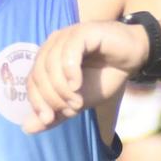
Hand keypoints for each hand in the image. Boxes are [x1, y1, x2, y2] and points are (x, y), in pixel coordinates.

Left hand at [21, 19, 149, 134]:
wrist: (133, 59)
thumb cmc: (105, 76)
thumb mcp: (79, 101)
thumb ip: (55, 113)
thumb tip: (26, 128)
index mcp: (47, 58)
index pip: (31, 81)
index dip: (36, 102)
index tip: (48, 119)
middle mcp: (53, 44)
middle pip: (39, 74)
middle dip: (52, 97)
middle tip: (72, 109)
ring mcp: (67, 36)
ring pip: (51, 64)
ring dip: (62, 88)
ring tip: (78, 101)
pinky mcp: (83, 32)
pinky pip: (68, 52)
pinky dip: (70, 71)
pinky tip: (78, 85)